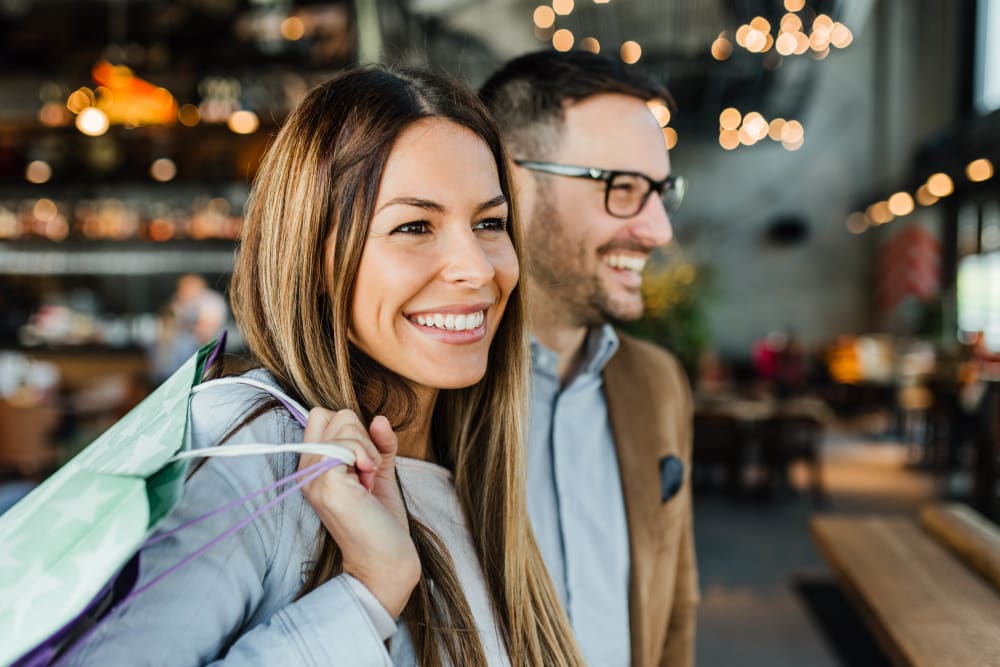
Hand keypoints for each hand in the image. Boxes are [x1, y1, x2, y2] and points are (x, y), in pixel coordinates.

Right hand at [298, 409, 419, 617]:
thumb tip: (379, 418)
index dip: (351, 430)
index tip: (364, 463)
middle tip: (367, 474)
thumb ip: (378, 442)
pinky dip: (368, 455)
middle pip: (335, 414)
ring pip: (344, 422)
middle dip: (362, 436)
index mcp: (313, 466)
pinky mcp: (326, 482)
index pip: (322, 415)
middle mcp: (305, 470)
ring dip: (368, 449)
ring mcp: (312, 476)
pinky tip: (368, 483)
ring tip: (367, 482)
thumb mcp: (379, 470)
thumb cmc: (381, 519)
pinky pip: (349, 443)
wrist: (387, 559)